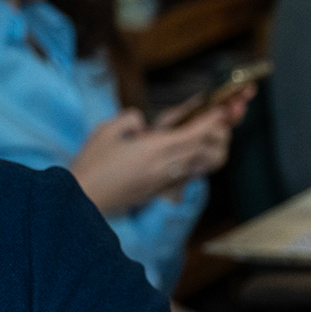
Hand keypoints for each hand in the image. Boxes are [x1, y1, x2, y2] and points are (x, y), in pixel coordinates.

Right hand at [70, 100, 237, 215]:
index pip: (193, 134)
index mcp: (155, 150)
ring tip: (214, 135)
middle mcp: (166, 166)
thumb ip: (131, 120)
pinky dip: (197, 160)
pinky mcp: (160, 189)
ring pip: (199, 163)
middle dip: (219, 134)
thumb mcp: (107, 130)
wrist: (85, 200)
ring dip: (211, 148)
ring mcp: (165, 180)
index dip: (211, 122)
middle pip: (204, 150)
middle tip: (224, 120)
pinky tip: (195, 152)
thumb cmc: (92, 164)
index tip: (222, 111)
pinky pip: (187, 172)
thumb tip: (145, 124)